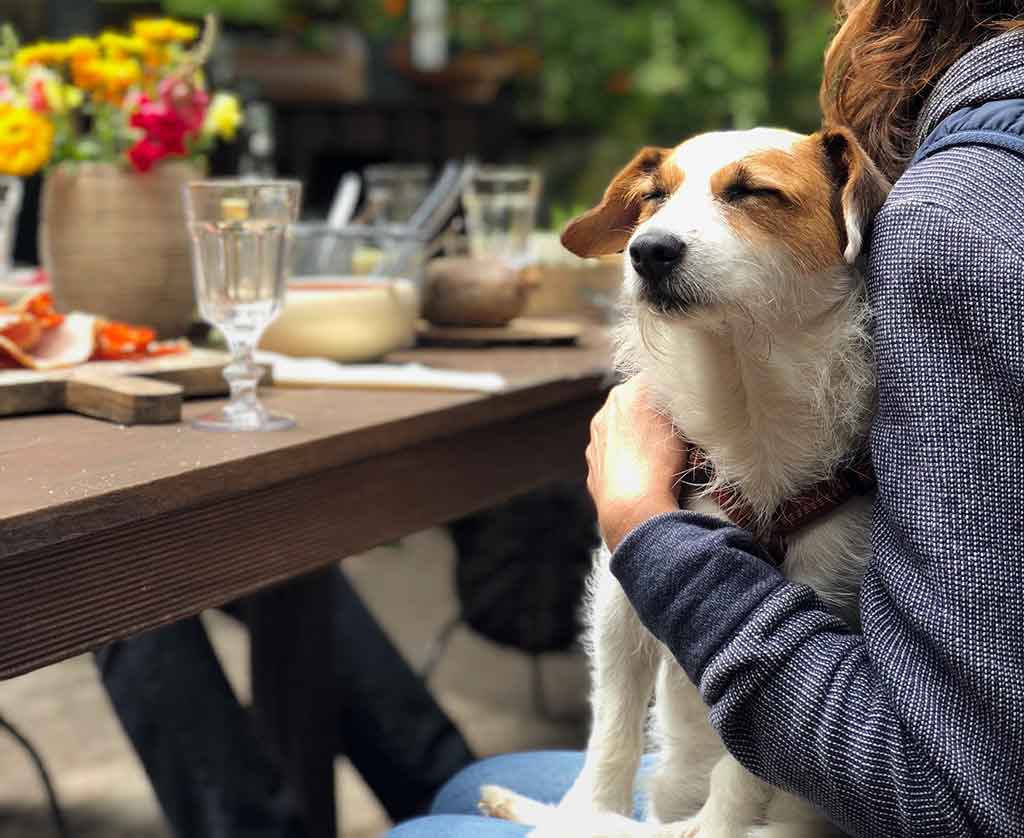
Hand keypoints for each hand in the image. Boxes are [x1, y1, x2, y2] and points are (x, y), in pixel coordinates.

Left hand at [586, 376, 685, 550]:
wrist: (631, 506)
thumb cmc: (660, 462)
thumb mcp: (681, 423)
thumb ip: (677, 403)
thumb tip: (680, 397)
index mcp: (626, 393)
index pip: (654, 378)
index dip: (673, 391)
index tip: (686, 407)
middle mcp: (605, 412)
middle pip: (635, 404)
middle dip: (653, 415)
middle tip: (676, 433)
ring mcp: (596, 440)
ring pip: (622, 431)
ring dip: (638, 438)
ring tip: (660, 458)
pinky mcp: (594, 466)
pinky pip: (615, 456)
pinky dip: (627, 461)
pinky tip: (643, 474)